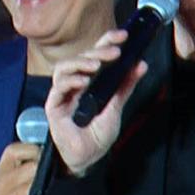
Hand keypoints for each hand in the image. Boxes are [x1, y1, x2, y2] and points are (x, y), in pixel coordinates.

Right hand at [45, 29, 148, 175]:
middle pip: (81, 58)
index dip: (107, 41)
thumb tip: (141, 64)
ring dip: (81, 62)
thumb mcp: (116, 107)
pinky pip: (58, 88)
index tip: (123, 36)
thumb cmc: (98, 135)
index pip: (96, 54)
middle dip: (98, 52)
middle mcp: (74, 83)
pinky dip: (71, 81)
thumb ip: (125, 86)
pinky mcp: (54, 106)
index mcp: (90, 80)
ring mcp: (63, 94)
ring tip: (97, 66)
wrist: (88, 158)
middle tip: (115, 52)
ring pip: (64, 67)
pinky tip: (83, 82)